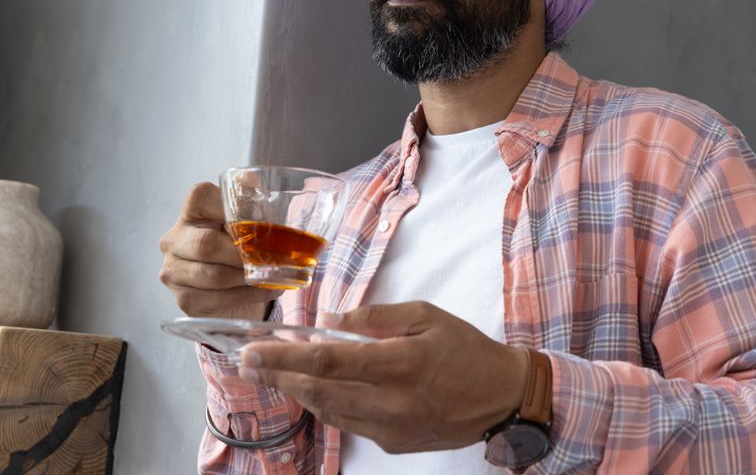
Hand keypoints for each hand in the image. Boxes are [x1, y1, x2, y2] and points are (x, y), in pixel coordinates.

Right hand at [159, 182, 279, 320]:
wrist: (232, 282)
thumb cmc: (240, 242)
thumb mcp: (249, 216)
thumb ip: (250, 198)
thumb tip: (253, 184)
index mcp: (191, 212)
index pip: (201, 198)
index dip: (229, 207)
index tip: (255, 219)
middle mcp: (174, 240)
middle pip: (207, 245)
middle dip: (244, 254)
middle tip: (273, 258)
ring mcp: (174, 271)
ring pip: (214, 275)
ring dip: (250, 277)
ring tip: (275, 275)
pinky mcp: (184, 299)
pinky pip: (216, 299)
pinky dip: (248, 295)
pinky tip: (265, 289)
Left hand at [236, 301, 528, 453]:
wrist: (502, 398)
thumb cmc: (467, 349)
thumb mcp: (427, 316)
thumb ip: (376, 318)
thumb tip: (331, 322)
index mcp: (402, 363)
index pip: (329, 362)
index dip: (285, 358)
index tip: (253, 351)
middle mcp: (392, 401)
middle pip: (318, 392)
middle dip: (279, 377)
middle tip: (249, 363)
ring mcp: (390, 428)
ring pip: (329, 411)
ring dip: (299, 392)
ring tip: (278, 373)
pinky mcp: (392, 444)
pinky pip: (349, 423)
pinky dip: (328, 404)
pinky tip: (318, 389)